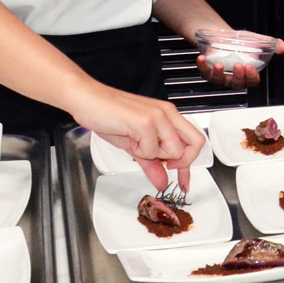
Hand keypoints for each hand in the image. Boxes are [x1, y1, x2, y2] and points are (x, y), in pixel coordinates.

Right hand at [69, 85, 205, 190]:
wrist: (88, 101)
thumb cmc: (109, 116)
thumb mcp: (134, 145)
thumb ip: (151, 163)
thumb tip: (163, 181)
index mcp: (169, 115)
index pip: (195, 140)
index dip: (190, 164)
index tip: (183, 181)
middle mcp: (168, 113)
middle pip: (194, 145)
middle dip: (178, 161)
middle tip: (158, 162)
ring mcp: (158, 116)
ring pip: (173, 151)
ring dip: (153, 156)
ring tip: (135, 143)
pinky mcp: (145, 122)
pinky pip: (151, 150)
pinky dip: (139, 152)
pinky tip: (129, 139)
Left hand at [197, 36, 283, 88]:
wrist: (222, 36)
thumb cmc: (240, 42)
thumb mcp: (257, 41)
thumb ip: (272, 44)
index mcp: (247, 74)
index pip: (252, 81)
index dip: (251, 77)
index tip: (250, 67)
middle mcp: (233, 78)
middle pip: (237, 84)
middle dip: (237, 77)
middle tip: (238, 65)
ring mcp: (220, 76)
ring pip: (219, 82)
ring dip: (218, 75)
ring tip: (218, 64)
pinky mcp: (207, 71)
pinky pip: (204, 73)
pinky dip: (202, 67)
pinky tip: (202, 59)